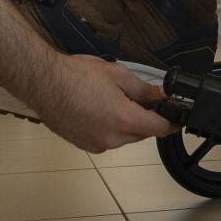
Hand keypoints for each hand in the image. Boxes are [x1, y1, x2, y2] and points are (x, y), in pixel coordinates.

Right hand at [29, 54, 174, 152]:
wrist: (44, 83)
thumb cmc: (76, 75)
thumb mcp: (117, 74)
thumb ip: (143, 89)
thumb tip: (161, 94)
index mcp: (125, 119)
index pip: (160, 128)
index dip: (172, 122)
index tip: (176, 117)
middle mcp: (113, 138)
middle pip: (141, 133)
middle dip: (143, 118)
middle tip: (136, 99)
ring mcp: (97, 144)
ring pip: (123, 137)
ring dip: (124, 124)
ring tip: (109, 101)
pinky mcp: (84, 145)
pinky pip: (105, 139)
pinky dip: (107, 128)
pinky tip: (96, 110)